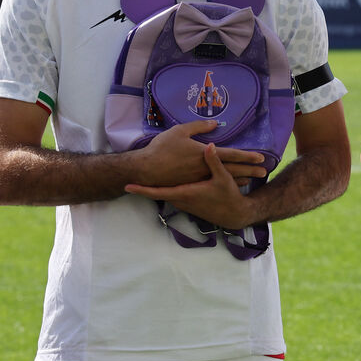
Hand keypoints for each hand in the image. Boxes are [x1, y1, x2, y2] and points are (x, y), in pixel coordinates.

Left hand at [126, 143, 256, 230]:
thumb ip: (214, 161)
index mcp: (185, 193)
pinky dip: (165, 189)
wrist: (233, 214)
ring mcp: (183, 204)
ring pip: (164, 194)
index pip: (158, 192)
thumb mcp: (222, 178)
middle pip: (158, 193)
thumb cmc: (228, 196)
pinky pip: (171, 196)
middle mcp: (181, 200)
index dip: (142, 189)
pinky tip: (165, 181)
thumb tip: (209, 145)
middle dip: (145, 187)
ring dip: (154, 188)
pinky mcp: (187, 205)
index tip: (128, 186)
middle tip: (131, 178)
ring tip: (143, 178)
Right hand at [138, 119, 266, 186]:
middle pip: (233, 169)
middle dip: (250, 170)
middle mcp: (205, 168)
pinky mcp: (193, 185)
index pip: (231, 155)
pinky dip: (226, 183)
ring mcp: (200, 178)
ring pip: (225, 178)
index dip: (247, 156)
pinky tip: (233, 184)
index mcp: (204, 154)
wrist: (146, 170)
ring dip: (241, 178)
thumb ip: (199, 126)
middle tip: (264, 171)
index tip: (261, 157)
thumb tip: (215, 124)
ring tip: (254, 178)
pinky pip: (215, 184)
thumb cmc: (162, 148)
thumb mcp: (180, 131)